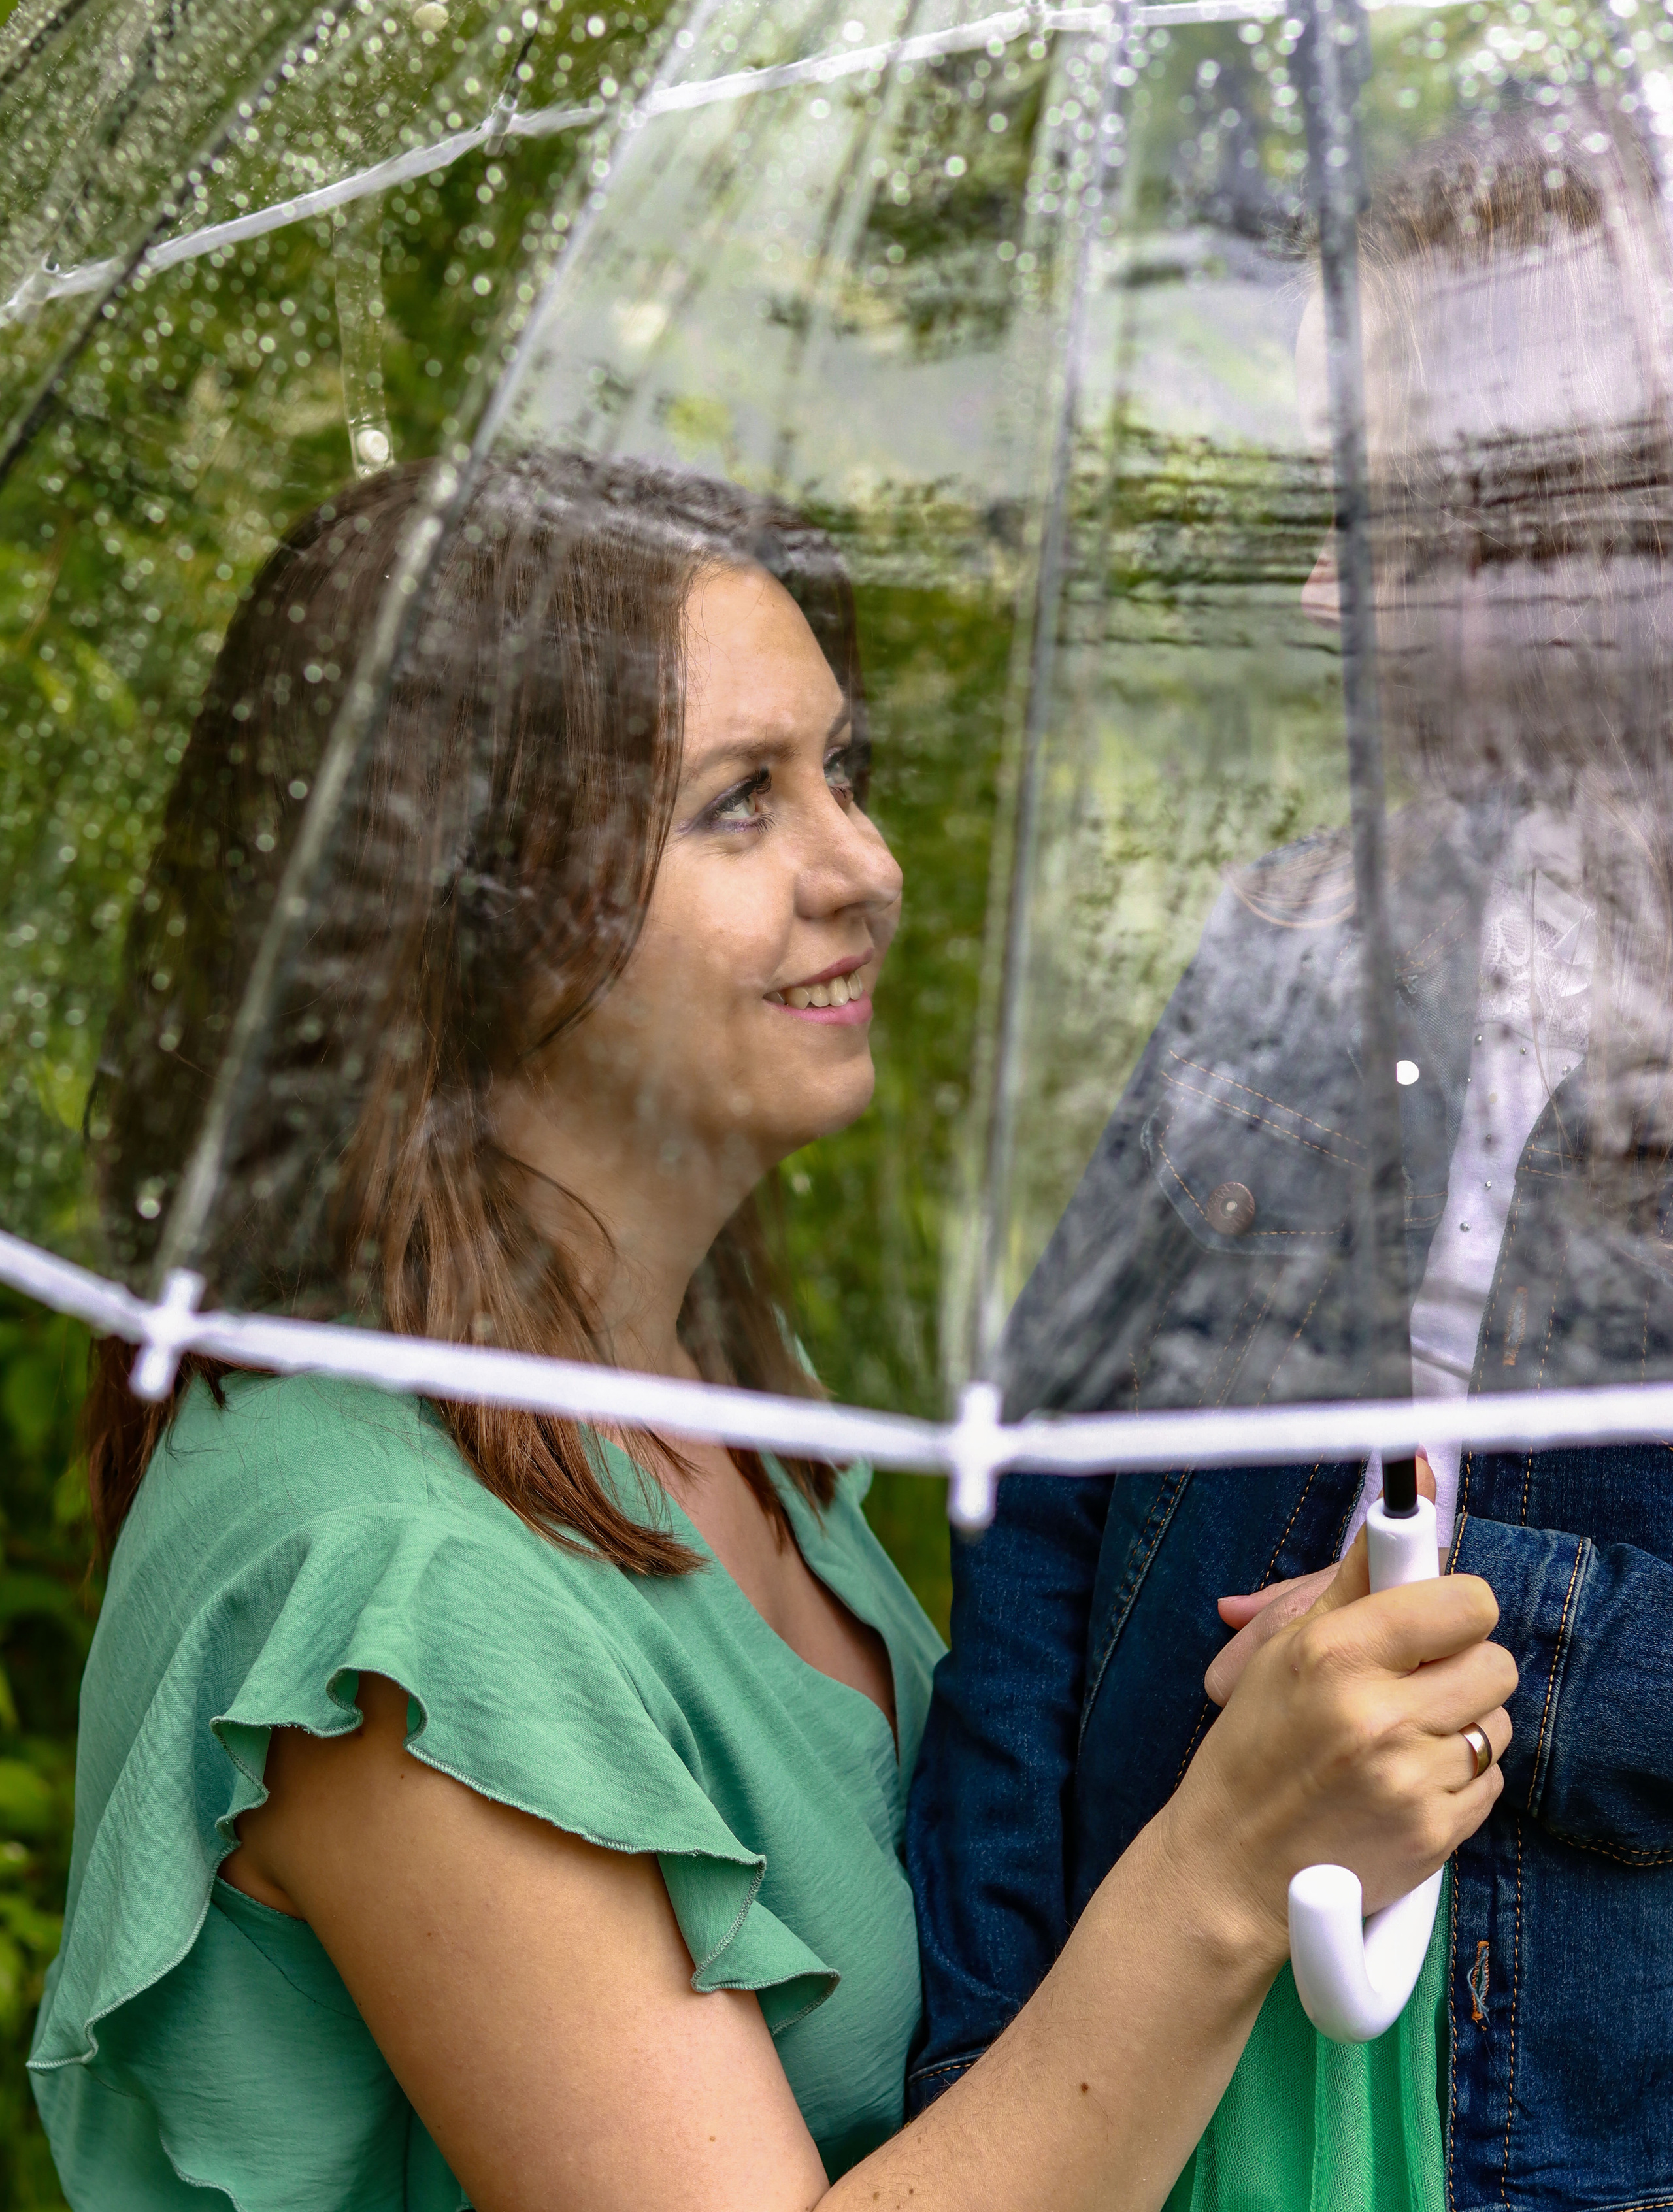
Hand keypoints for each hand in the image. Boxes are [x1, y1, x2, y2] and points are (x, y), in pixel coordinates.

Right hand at [1161, 1503, 1514, 1967]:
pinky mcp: (1434, 1833)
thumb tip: (1411, 1486)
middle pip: (1495, 1663)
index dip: (1456, 1608)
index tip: (1436, 1620)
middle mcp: (1378, 1713)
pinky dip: (1458, 1780)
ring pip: (1498, 1724)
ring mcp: (1410, 1779)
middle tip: (1418, 1683)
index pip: (1465, 1603)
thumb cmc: (1254, 1746)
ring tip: (1405, 1739)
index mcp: (1335, 1652)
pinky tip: (1407, 1783)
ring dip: (1463, 1726)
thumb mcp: (1285, 1649)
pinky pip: (1491, 1782)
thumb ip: (1355, 1576)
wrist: (1231, 1864)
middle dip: (1463, 1668)